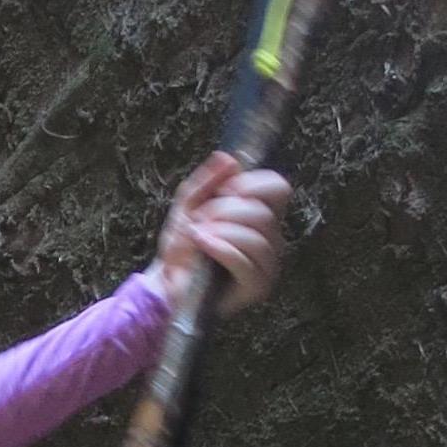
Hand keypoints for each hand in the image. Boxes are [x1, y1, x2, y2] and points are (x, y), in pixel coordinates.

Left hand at [150, 152, 293, 312]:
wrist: (167, 286)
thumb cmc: (184, 249)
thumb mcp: (188, 207)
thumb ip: (206, 182)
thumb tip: (228, 158)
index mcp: (263, 216)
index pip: (279, 188)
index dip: (251, 184)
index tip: (223, 191)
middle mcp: (273, 239)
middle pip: (262, 213)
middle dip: (224, 212)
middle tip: (199, 221)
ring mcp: (268, 265)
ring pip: (256, 237)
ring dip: (220, 231)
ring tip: (197, 236)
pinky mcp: (257, 287)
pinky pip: (245, 261)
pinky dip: (220, 248)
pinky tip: (202, 246)